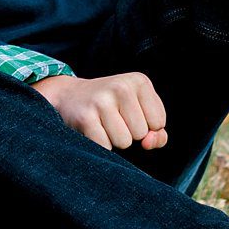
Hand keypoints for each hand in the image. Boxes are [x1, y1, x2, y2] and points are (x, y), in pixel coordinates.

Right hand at [34, 72, 167, 150]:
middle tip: (113, 118)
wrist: (70, 96)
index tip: (129, 114)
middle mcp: (121, 86)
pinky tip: (93, 129)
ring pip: (124, 142)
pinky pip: (105, 147)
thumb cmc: (113, 107)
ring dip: (114, 140)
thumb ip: (157, 132)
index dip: (146, 127)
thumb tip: (148, 144)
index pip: (158, 122)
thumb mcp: (139, 111)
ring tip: (103, 124)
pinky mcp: (85, 117)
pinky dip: (100, 145)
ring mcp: (102, 101)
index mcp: (139, 81)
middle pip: (141, 133)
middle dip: (129, 133)